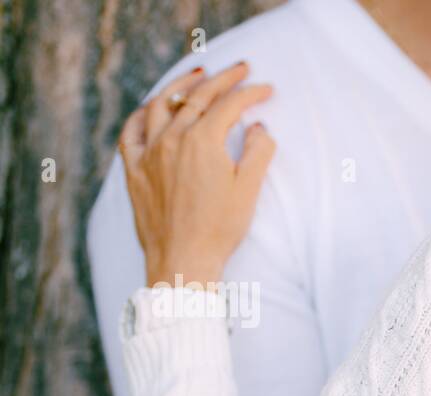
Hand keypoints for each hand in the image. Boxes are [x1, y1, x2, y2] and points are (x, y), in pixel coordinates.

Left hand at [118, 62, 274, 287]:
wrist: (183, 260)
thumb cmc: (219, 229)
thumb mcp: (248, 190)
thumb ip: (257, 152)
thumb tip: (259, 128)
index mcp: (203, 141)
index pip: (230, 105)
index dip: (251, 93)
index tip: (266, 89)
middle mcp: (173, 138)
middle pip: (198, 96)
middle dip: (222, 80)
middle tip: (239, 70)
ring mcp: (149, 152)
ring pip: (162, 105)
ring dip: (181, 85)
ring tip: (196, 76)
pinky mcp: (134, 170)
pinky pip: (132, 131)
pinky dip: (142, 114)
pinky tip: (150, 109)